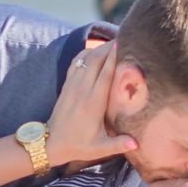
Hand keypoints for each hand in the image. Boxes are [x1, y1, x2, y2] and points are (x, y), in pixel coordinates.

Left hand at [45, 38, 129, 167]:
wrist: (51, 143)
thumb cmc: (78, 146)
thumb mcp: (99, 149)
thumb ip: (118, 145)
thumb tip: (136, 145)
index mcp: (92, 104)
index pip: (105, 75)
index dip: (114, 58)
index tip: (124, 45)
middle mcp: (82, 91)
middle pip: (96, 61)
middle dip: (109, 47)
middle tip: (124, 37)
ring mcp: (72, 86)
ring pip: (86, 60)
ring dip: (99, 48)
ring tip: (114, 41)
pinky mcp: (66, 86)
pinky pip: (76, 63)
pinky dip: (86, 54)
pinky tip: (95, 49)